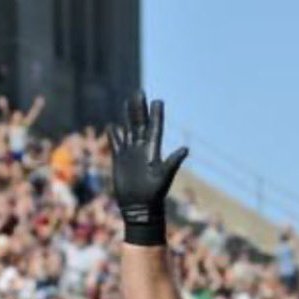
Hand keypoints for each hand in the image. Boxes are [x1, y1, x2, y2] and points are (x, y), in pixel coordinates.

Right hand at [108, 91, 187, 244]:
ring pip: (129, 130)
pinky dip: (114, 134)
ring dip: (128, 116)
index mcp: (153, 151)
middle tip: (139, 92)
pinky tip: (112, 126)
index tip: (158, 101)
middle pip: (140, 124)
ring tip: (128, 101)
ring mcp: (131, 153)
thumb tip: (186, 149)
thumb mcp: (164, 177)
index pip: (155, 128)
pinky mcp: (120, 159)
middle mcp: (142, 149)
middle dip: (139, 109)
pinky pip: (116, 143)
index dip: (156, 115)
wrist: (139, 207)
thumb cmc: (154, 194)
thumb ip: (173, 162)